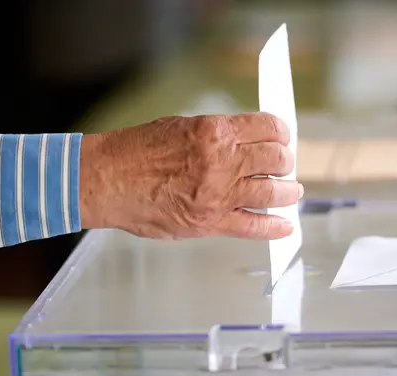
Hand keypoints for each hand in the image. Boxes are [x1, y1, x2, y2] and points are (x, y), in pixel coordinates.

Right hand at [79, 113, 302, 239]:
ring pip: (273, 192)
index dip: (281, 133)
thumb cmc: (136, 151)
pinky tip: (285, 226)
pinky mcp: (210, 222)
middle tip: (284, 166)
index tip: (282, 138)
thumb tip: (246, 143)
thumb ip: (216, 136)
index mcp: (215, 132)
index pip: (268, 128)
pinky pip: (254, 226)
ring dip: (287, 192)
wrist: (106, 180)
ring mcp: (219, 194)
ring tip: (291, 193)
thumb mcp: (181, 126)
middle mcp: (223, 161)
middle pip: (276, 160)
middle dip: (284, 162)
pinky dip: (274, 227)